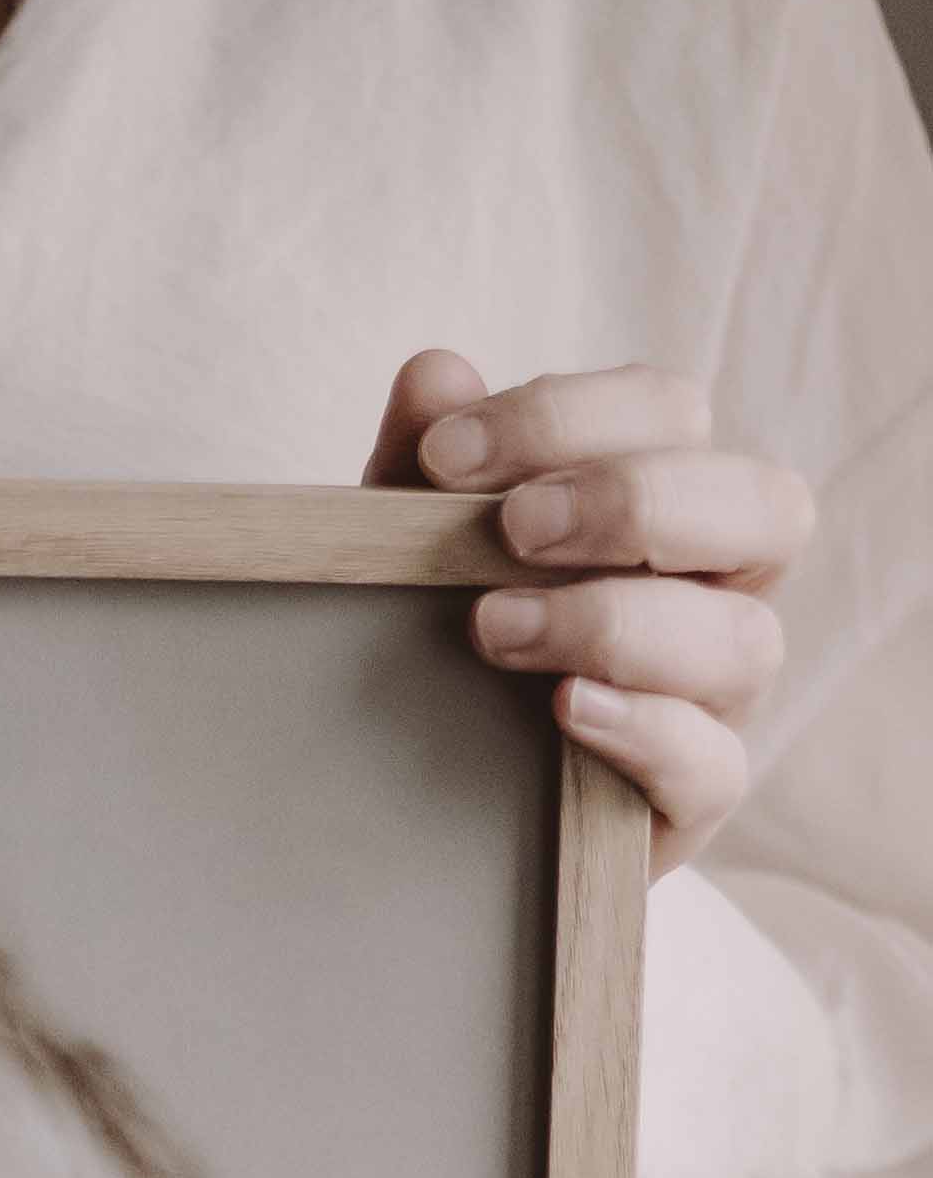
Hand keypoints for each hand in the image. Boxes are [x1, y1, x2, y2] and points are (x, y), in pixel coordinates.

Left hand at [366, 351, 815, 878]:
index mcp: (667, 502)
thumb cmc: (442, 649)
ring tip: (495, 630)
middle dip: (634, 503)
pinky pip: (713, 764)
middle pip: (763, 507)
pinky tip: (563, 708)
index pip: (671, 414)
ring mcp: (716, 700)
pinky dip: (643, 727)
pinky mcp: (692, 800)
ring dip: (617, 621)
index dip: (566, 415)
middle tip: (512, 530)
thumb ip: (420, 469)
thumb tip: (436, 376)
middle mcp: (718, 590)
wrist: (415, 801)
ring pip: (744, 640)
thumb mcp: (412, 550)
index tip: (443, 455)